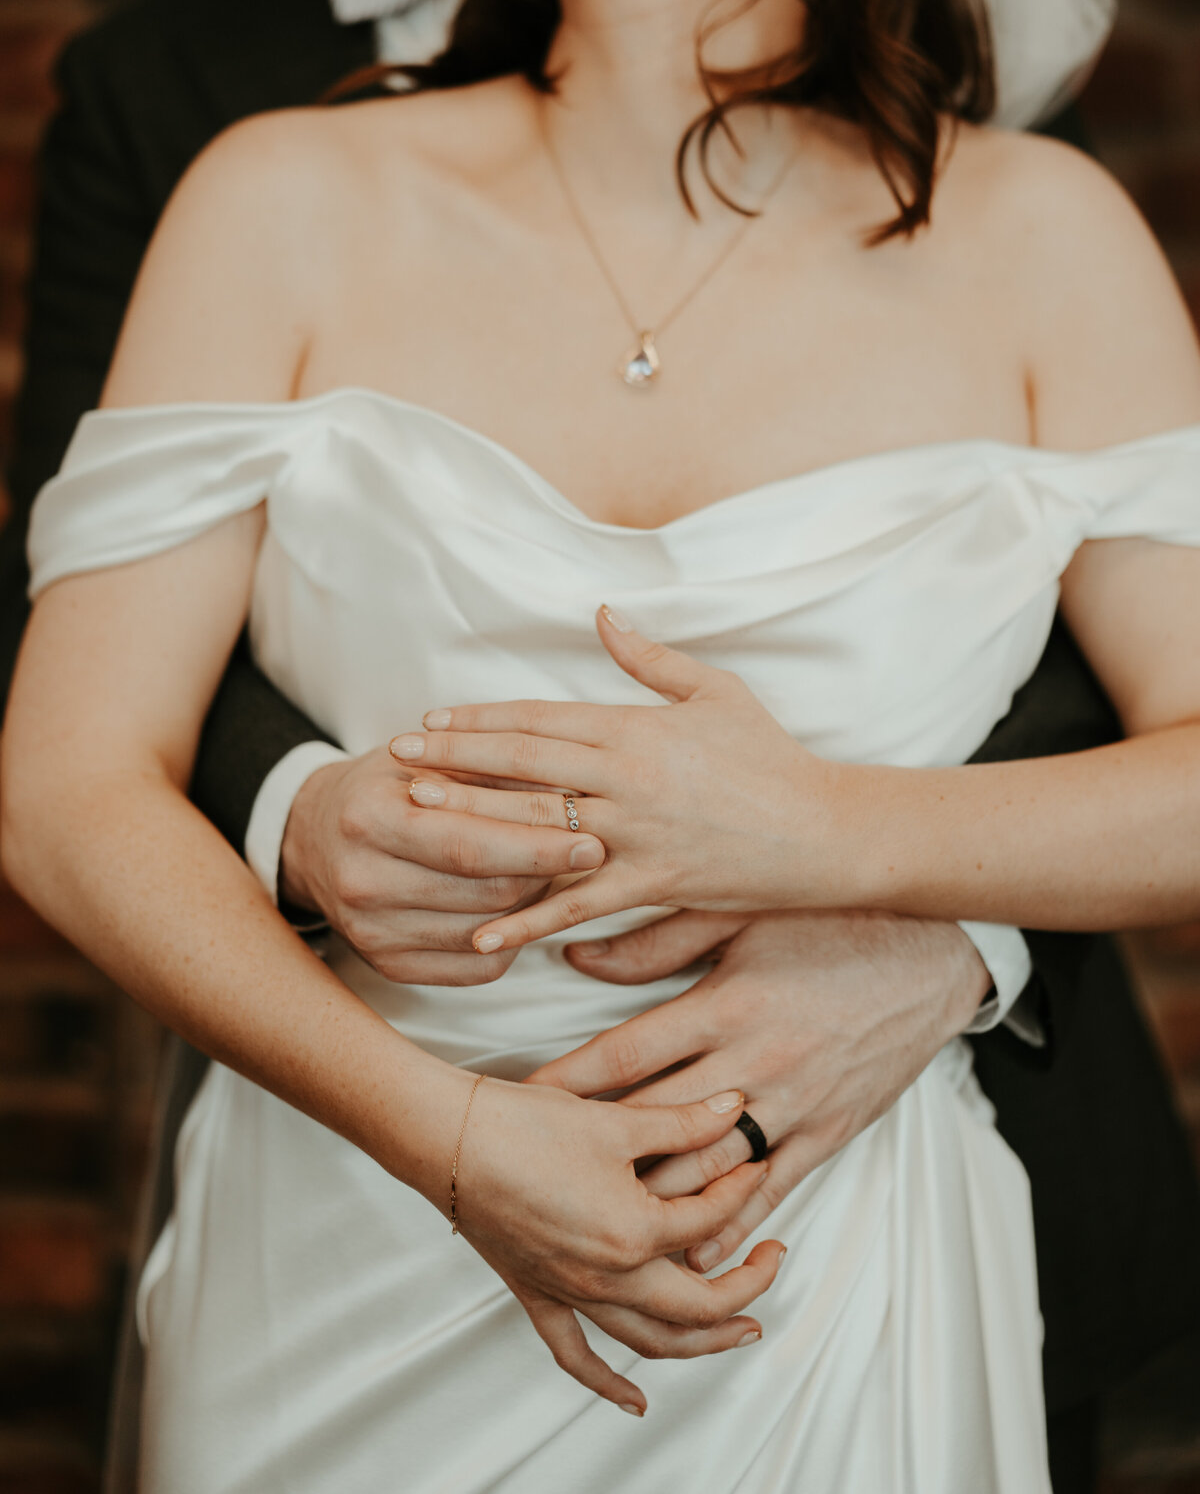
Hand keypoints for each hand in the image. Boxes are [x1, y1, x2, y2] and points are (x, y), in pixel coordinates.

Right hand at [279, 747, 604, 984]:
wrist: (316, 835)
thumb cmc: (386, 787)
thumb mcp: (426, 760)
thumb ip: (488, 776)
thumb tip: (569, 796)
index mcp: (369, 818)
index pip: (469, 843)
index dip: (537, 845)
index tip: (592, 841)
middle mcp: (362, 882)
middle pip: (483, 892)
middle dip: (546, 874)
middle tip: (592, 854)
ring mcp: (371, 932)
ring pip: (486, 932)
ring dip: (531, 905)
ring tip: (554, 873)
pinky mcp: (387, 966)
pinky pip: (474, 968)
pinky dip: (509, 940)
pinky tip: (519, 909)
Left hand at [390, 607, 856, 953]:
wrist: (827, 831)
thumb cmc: (771, 757)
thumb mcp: (717, 690)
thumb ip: (650, 657)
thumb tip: (602, 614)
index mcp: (637, 728)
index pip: (540, 719)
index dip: (480, 719)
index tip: (432, 717)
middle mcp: (628, 779)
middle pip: (524, 766)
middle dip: (455, 758)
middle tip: (397, 756)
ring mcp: (637, 835)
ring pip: (538, 828)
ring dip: (472, 822)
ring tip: (415, 817)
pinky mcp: (652, 886)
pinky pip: (578, 905)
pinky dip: (527, 919)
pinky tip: (480, 931)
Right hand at [434, 1076, 785, 1412]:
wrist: (448, 1141)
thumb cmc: (525, 1125)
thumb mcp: (617, 1120)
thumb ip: (684, 1122)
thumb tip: (735, 1108)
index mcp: (634, 1233)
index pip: (709, 1222)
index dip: (739, 1191)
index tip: (752, 1163)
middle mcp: (608, 1278)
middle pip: (698, 1305)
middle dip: (747, 1286)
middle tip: (775, 1258)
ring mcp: (572, 1294)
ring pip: (652, 1342)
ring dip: (704, 1343)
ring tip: (742, 1331)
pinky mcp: (538, 1295)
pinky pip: (577, 1356)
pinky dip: (609, 1385)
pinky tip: (635, 1401)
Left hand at [528, 908, 991, 1270]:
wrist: (935, 954)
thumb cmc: (831, 923)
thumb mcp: (739, 914)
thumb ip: (655, 943)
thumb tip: (575, 956)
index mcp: (723, 1005)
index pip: (624, 1056)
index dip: (566, 1083)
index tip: (519, 1102)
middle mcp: (753, 1063)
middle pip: (654, 1125)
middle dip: (592, 1153)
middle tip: (536, 1177)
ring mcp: (793, 1104)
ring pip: (706, 1170)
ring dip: (650, 1200)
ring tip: (592, 1225)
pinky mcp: (828, 1132)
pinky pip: (770, 1191)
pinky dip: (728, 1227)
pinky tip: (689, 1252)